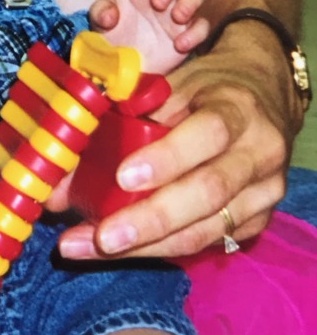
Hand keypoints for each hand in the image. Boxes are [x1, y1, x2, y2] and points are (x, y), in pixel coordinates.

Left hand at [56, 22, 292, 259]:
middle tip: (101, 237)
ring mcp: (264, 194)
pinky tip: (124, 250)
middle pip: (207, 194)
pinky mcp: (257, 221)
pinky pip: (207, 243)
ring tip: (93, 248)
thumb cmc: (208, 88)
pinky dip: (161, 248)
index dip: (167, 158)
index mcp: (238, 108)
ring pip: (206, 230)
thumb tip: (68, 154)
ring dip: (146, 246)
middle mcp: (259, 154)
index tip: (122, 177)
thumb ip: (130, 113)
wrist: (266, 97)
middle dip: (150, 220)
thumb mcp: (175, 84)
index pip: (208, 134)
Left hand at [88, 0, 209, 74]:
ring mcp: (179, 9)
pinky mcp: (190, 31)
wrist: (126, 67)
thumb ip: (100, 14)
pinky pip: (203, 24)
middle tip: (158, 3)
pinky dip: (196, 33)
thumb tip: (110, 15)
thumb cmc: (114, 38)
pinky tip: (180, 44)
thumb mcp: (100, 26)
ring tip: (176, 18)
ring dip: (190, 0)